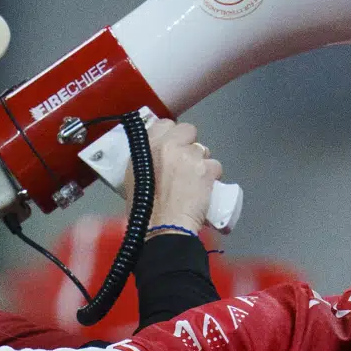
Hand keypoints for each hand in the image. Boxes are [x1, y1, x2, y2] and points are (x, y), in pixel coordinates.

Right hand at [125, 119, 221, 235]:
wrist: (162, 227)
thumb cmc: (144, 209)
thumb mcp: (134, 177)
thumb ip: (147, 159)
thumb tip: (158, 154)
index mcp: (148, 146)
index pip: (165, 124)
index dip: (172, 135)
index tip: (173, 148)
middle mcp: (169, 145)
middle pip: (188, 130)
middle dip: (190, 144)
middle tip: (186, 164)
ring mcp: (190, 156)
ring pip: (204, 149)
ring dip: (201, 162)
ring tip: (194, 182)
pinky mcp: (207, 169)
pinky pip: (216, 166)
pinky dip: (212, 177)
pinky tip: (205, 190)